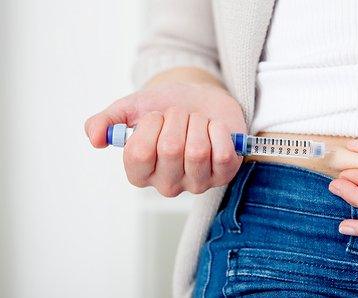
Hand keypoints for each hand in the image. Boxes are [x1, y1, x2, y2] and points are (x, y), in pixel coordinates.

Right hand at [85, 69, 246, 196]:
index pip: (138, 155)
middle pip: (171, 150)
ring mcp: (198, 182)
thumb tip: (95, 139)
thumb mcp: (132, 108)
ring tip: (197, 121)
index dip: (149, 126)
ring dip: (199, 123)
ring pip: (198, 152)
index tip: (156, 116)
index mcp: (140, 172)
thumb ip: (106, 122)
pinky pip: (223, 155)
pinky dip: (220, 131)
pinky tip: (215, 128)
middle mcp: (167, 184)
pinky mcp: (225, 175)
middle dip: (177, 119)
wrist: (199, 97)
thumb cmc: (166, 106)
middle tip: (180, 116)